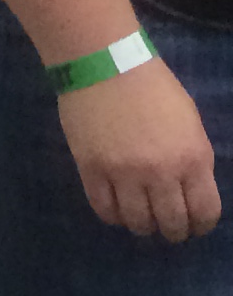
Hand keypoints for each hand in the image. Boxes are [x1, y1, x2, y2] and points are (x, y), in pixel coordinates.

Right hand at [57, 59, 221, 241]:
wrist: (106, 64)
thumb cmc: (153, 87)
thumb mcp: (189, 123)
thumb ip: (192, 159)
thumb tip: (187, 190)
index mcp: (193, 157)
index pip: (205, 211)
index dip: (201, 226)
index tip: (195, 227)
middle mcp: (161, 172)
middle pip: (171, 222)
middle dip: (173, 231)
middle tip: (168, 228)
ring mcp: (124, 173)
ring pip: (137, 222)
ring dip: (143, 226)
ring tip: (141, 219)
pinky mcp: (91, 170)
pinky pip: (104, 209)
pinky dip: (113, 216)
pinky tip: (117, 209)